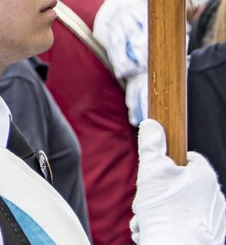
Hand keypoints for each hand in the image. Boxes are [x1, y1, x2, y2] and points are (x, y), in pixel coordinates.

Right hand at [131, 119, 225, 243]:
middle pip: (180, 185)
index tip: (155, 171)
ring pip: (180, 206)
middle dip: (157, 193)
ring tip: (146, 220)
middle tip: (143, 202)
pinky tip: (154, 230)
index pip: (189, 158)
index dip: (167, 162)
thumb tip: (151, 125)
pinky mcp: (209, 236)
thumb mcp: (152, 169)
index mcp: (205, 175)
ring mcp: (213, 218)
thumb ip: (151, 144)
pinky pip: (184, 225)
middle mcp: (215, 196)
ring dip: (158, 211)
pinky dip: (168, 226)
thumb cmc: (166, 210)